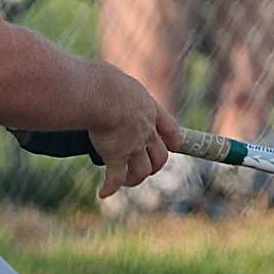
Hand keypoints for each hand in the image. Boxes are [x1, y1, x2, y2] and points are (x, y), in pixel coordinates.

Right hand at [88, 72, 181, 199]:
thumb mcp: (118, 80)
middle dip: (155, 164)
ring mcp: (133, 146)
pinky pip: (115, 178)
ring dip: (135, 178)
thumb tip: (104, 83)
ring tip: (125, 180)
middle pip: (160, 155)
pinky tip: (103, 192)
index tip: (173, 146)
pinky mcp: (116, 157)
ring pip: (142, 171)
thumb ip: (118, 88)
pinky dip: (109, 187)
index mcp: (149, 110)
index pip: (170, 128)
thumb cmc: (105, 81)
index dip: (173, 140)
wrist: (100, 95)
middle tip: (146, 167)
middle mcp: (146, 131)